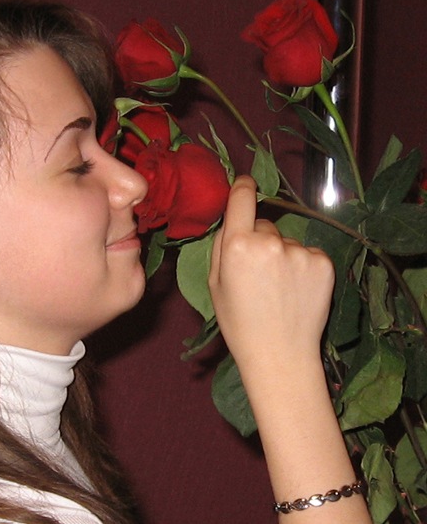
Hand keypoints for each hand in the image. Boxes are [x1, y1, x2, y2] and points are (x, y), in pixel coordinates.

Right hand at [209, 176, 334, 370]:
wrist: (280, 354)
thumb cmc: (239, 322)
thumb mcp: (214, 283)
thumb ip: (221, 245)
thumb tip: (231, 217)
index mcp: (237, 245)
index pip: (242, 197)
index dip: (243, 188)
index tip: (246, 184)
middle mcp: (270, 242)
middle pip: (264, 225)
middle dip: (260, 240)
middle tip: (258, 273)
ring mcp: (300, 251)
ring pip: (287, 241)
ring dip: (283, 256)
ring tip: (280, 289)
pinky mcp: (323, 262)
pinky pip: (307, 253)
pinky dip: (303, 266)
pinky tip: (297, 290)